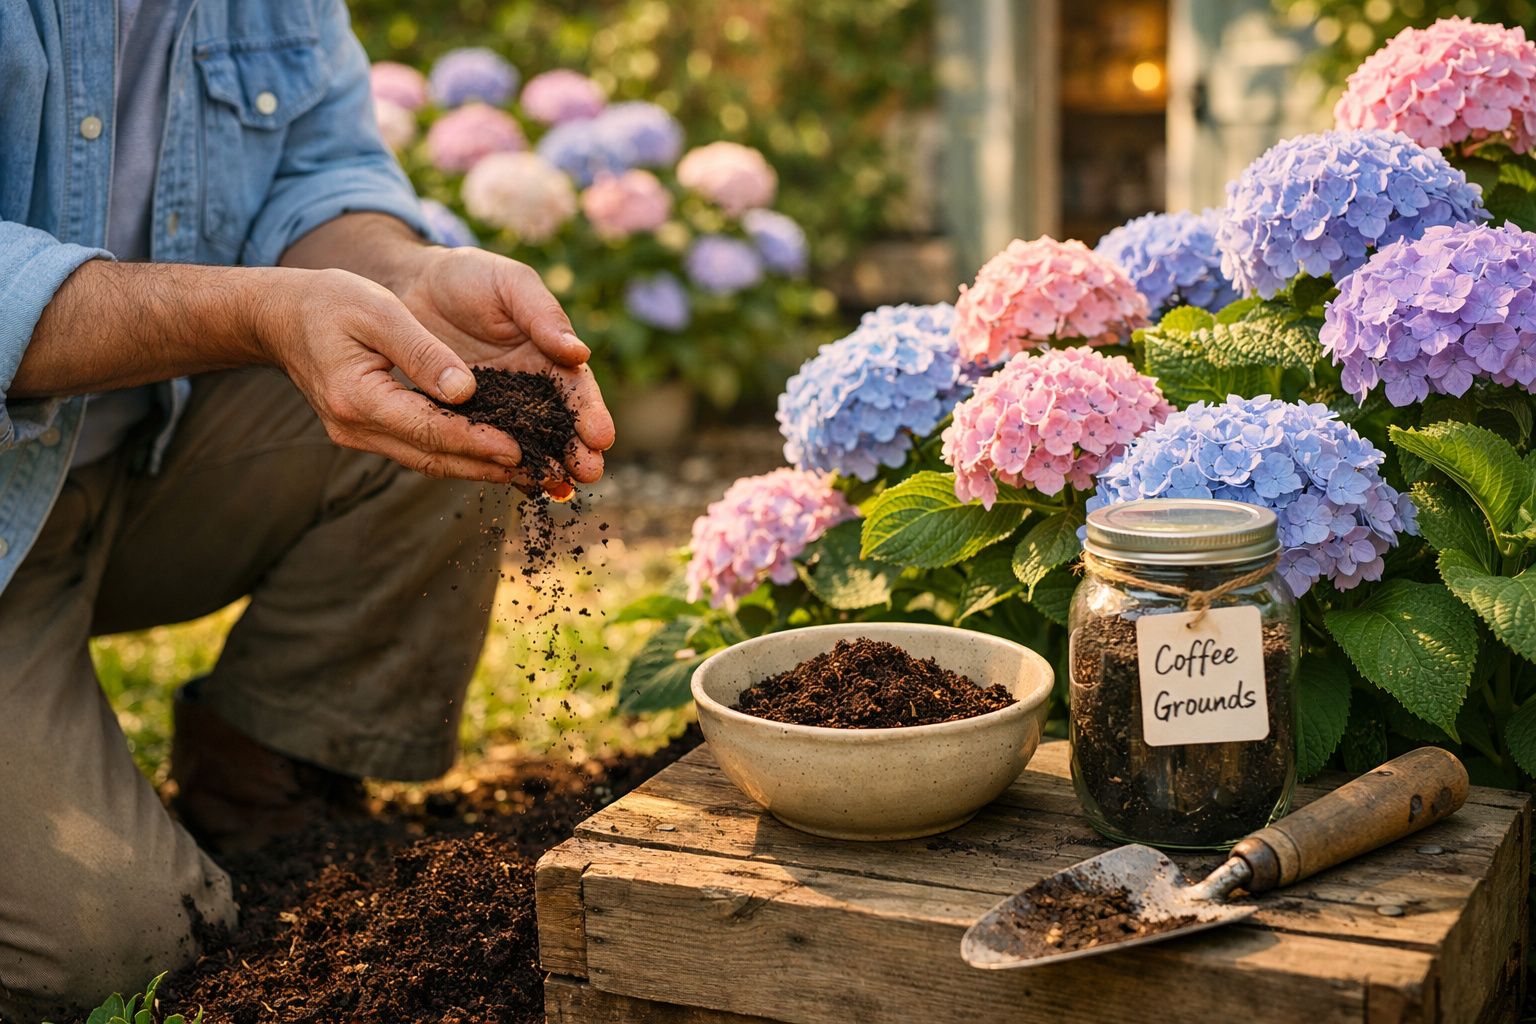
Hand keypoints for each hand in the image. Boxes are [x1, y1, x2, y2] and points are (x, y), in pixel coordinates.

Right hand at [254, 267, 534, 484]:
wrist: (282, 316)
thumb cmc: (331, 301)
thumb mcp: (379, 311)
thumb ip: (422, 351)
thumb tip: (465, 390)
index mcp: (357, 398)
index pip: (429, 430)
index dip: (477, 442)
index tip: (519, 449)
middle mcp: (355, 428)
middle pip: (432, 457)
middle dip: (484, 466)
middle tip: (534, 472)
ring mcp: (358, 435)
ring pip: (426, 461)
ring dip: (474, 468)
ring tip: (522, 471)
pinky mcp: (366, 433)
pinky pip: (417, 450)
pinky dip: (455, 455)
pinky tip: (489, 454)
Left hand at [395, 246, 615, 494]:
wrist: (411, 284)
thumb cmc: (468, 277)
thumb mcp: (510, 283)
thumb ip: (542, 315)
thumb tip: (579, 352)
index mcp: (549, 353)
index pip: (577, 389)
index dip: (591, 412)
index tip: (601, 436)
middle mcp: (530, 386)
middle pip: (559, 424)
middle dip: (577, 450)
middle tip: (588, 473)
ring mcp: (499, 406)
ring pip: (527, 442)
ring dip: (546, 466)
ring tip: (560, 490)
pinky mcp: (467, 418)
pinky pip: (486, 445)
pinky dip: (504, 467)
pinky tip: (520, 487)